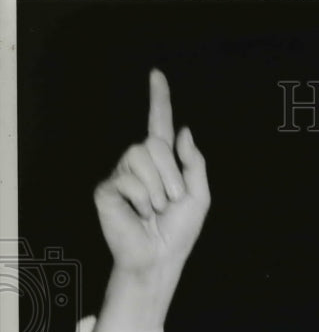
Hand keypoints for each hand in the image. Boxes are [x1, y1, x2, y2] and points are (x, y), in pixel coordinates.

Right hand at [92, 71, 209, 331]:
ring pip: (141, 158)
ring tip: (154, 210)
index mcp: (163, 163)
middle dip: (172, 175)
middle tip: (171, 202)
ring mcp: (121, 173)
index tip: (156, 74)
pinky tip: (139, 214)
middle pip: (154, 143)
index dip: (159, 99)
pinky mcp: (107, 188)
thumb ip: (194, 163)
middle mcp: (139, 162)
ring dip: (158, 189)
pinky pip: (128, 179)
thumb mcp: (199, 196)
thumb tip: (182, 130)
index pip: (159, 124)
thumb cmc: (179, 231)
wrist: (160, 257)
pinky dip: (142, 200)